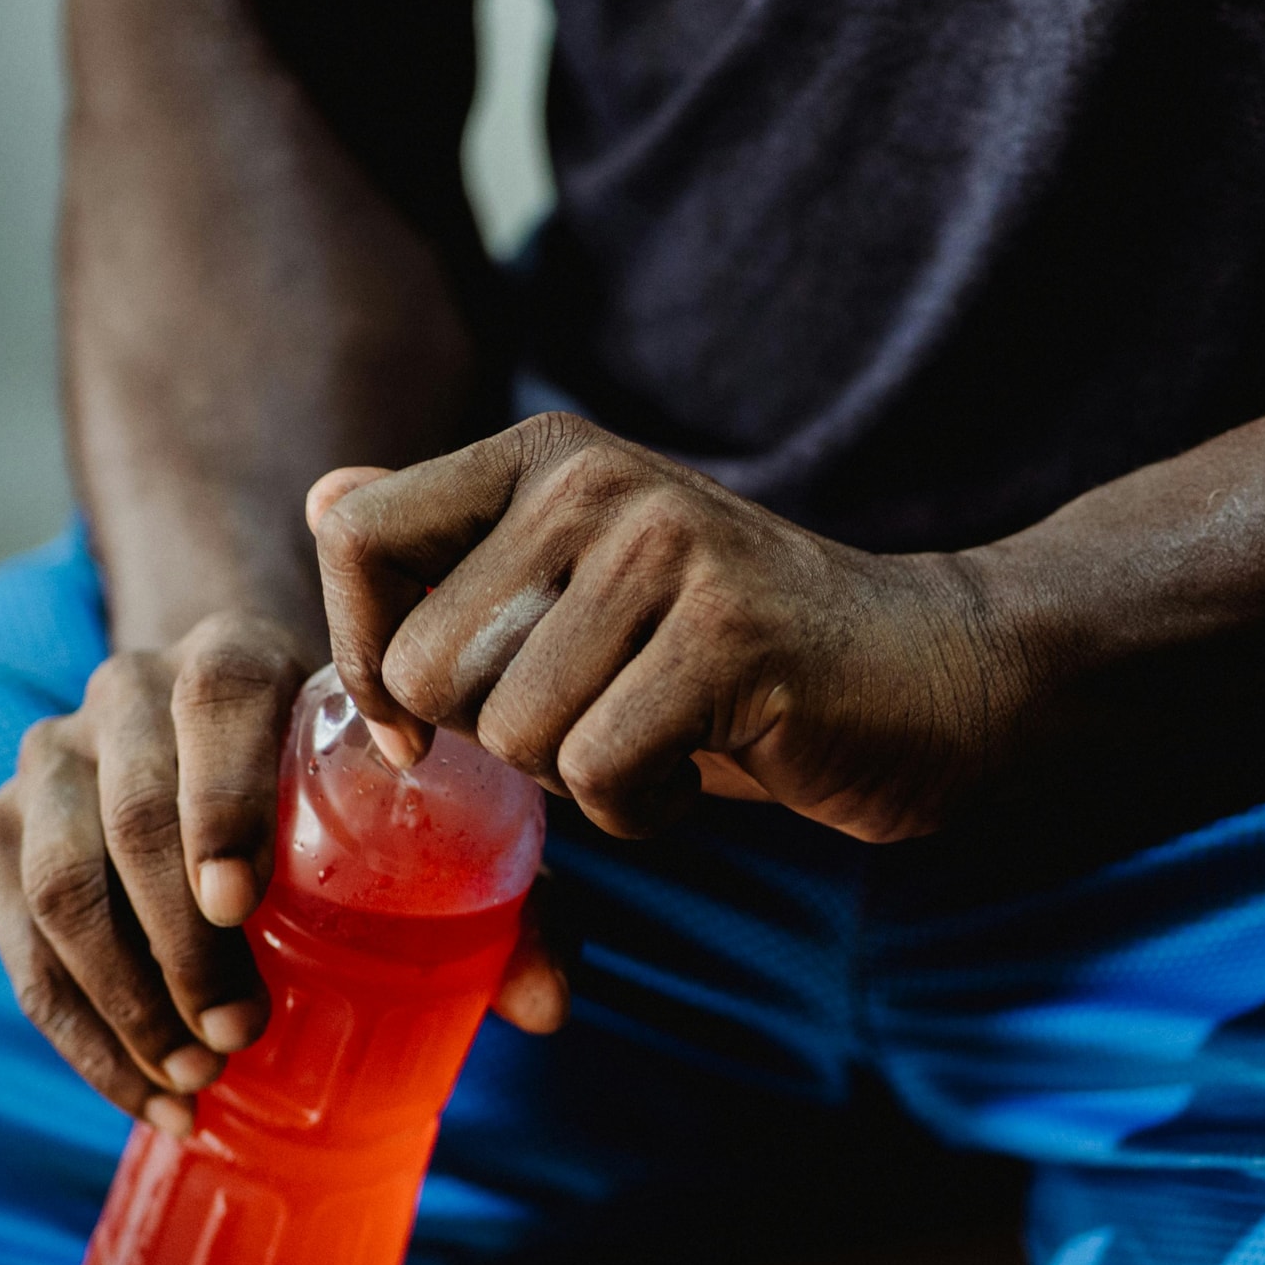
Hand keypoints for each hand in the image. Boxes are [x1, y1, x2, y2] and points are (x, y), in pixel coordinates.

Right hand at [0, 609, 572, 1131]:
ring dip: (122, 995)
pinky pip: (18, 939)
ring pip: (55, 879)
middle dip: (175, 939)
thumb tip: (546, 1008)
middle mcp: (131, 688)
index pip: (215, 702)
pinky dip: (81, 1031)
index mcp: (238, 657)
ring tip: (197, 1080)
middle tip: (239, 1035)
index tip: (242, 906)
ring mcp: (54, 754)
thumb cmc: (357, 786)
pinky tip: (146, 1096)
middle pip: (126, 809)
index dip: (219, 801)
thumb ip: (511, 895)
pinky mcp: (6, 825)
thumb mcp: (437, 812)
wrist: (232, 740)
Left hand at [308, 416, 1034, 842]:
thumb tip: (322, 498)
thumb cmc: (742, 654)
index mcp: (548, 457)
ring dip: (584, 779)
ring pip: (519, 734)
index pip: (360, 535)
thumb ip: (462, 552)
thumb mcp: (589, 587)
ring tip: (669, 733)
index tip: (420, 720)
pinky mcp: (731, 640)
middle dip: (502, 742)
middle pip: (433, 666)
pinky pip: (604, 775)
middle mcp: (598, 481)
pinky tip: (708, 762)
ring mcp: (668, 552)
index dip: (366, 652)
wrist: (941, 672)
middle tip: (602, 721)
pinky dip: (646, 807)